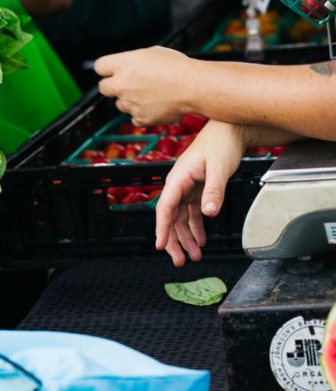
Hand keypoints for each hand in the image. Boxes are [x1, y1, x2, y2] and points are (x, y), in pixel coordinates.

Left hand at [95, 46, 192, 126]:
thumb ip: (133, 61)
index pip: (99, 66)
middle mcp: (121, 84)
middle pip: (103, 88)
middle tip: (126, 85)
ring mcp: (129, 103)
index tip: (111, 71)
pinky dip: (143, 113)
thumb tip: (126, 68)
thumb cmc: (177, 66)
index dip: (107, 69)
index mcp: (123, 64)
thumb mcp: (151, 53)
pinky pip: (135, 117)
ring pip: (120, 104)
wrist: (193, 86)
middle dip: (112, 86)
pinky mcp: (139, 118)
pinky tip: (156, 105)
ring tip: (151, 94)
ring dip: (130, 100)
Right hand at [155, 120, 244, 265]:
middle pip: (170, 218)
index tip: (160, 245)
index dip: (161, 228)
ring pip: (180, 219)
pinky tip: (201, 240)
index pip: (164, 208)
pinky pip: (192, 213)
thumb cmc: (222, 143)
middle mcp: (178, 185)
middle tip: (180, 261)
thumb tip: (208, 212)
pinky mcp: (197, 190)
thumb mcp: (219, 168)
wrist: (231, 129)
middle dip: (174, 241)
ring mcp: (187, 188)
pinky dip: (196, 227)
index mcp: (177, 179)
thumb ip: (214, 191)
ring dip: (186, 238)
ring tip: (194, 256)